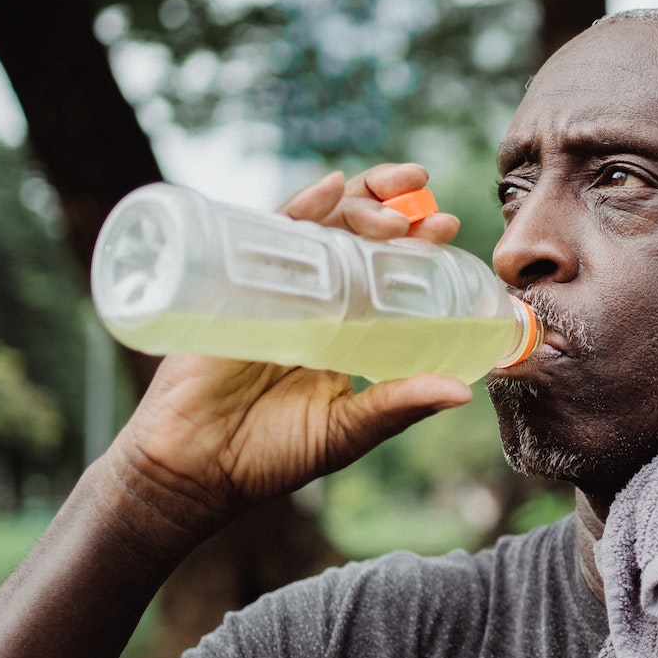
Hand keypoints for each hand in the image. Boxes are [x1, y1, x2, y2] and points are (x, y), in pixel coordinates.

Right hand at [104, 165, 473, 537]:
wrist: (194, 469)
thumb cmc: (269, 455)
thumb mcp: (345, 430)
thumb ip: (398, 406)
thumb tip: (463, 393)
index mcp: (346, 328)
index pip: (386, 270)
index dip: (417, 244)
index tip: (447, 227)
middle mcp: (314, 299)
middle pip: (356, 234)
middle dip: (395, 208)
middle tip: (429, 213)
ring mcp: (275, 287)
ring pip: (321, 225)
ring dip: (361, 202)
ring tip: (396, 204)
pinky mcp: (235, 283)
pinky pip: (270, 234)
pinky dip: (300, 206)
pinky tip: (329, 188)